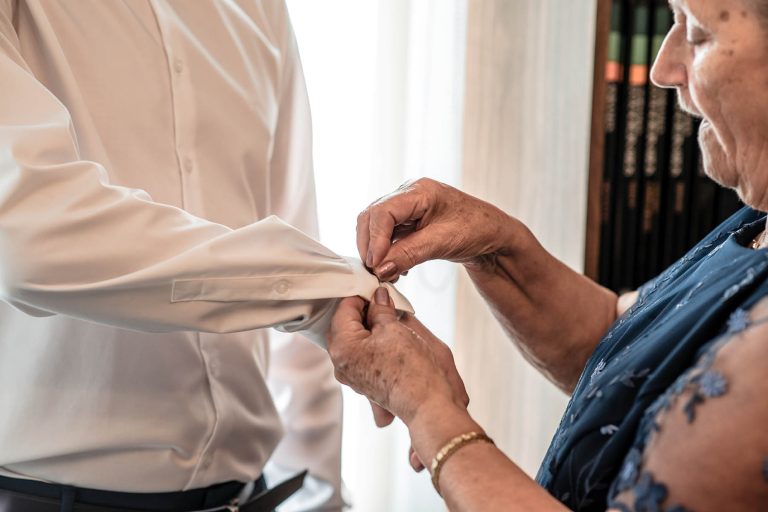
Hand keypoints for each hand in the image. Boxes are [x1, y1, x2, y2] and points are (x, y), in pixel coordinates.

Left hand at [328, 287, 467, 425]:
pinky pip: (363, 355)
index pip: (344, 309)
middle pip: (346, 325)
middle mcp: (341, 363)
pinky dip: (374, 342)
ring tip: (392, 320)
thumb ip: (381, 309)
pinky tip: (392, 338)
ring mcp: (352, 375)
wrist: (427, 404)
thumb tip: (378, 297)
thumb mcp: (395, 329)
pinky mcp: (364, 382)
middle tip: (385, 303)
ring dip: (371, 327)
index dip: (362, 296)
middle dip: (365, 312)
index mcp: (342, 347)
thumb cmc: (411, 369)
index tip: (377, 290)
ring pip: (355, 340)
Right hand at [356, 178, 514, 280]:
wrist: (494, 237)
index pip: (383, 211)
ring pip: (376, 228)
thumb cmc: (478, 230)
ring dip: (377, 252)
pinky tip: (397, 269)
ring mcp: (407, 210)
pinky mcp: (409, 224)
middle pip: (372, 217)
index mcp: (419, 191)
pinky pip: (387, 238)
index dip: (375, 239)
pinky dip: (386, 254)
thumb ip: (409, 253)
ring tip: (387, 274)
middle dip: (370, 246)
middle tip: (376, 272)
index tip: (376, 264)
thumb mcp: (443, 242)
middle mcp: (408, 196)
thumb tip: (380, 269)